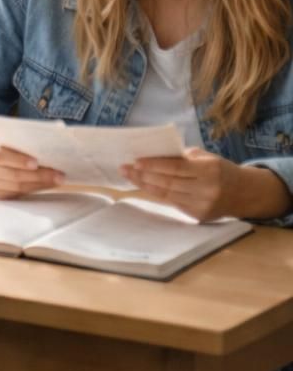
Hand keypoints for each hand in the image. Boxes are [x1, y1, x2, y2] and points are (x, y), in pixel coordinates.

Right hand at [0, 134, 63, 198]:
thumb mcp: (1, 139)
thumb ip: (19, 141)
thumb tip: (53, 138)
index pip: (0, 155)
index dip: (18, 160)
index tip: (37, 162)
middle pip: (13, 175)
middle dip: (39, 175)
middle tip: (60, 174)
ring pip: (18, 187)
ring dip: (40, 183)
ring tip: (58, 179)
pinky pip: (17, 194)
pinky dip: (35, 189)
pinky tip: (47, 184)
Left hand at [122, 148, 243, 221]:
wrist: (244, 193)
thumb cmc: (220, 170)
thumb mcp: (206, 157)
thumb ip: (183, 157)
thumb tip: (153, 154)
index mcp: (209, 170)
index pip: (176, 168)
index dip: (154, 165)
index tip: (135, 161)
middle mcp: (207, 189)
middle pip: (168, 182)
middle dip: (143, 176)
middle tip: (124, 169)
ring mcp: (203, 204)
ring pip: (167, 195)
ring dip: (145, 186)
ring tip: (129, 177)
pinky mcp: (199, 216)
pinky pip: (173, 203)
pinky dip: (157, 194)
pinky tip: (144, 187)